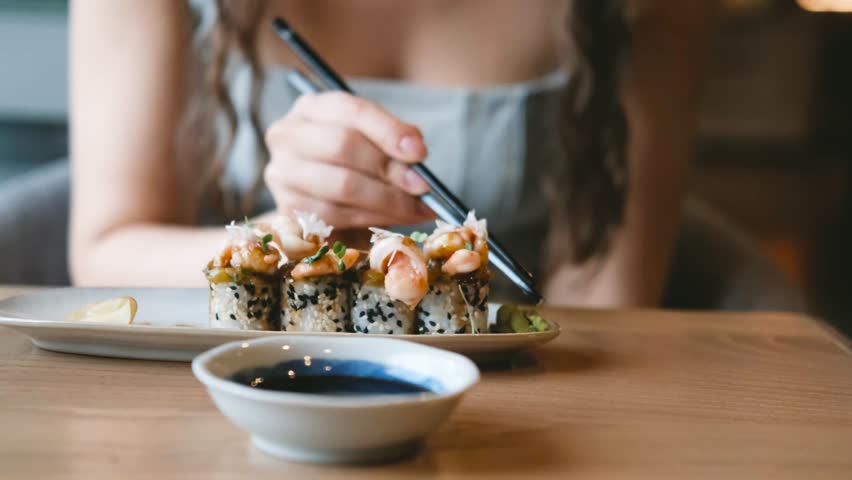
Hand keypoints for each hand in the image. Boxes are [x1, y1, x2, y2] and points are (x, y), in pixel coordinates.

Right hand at [263, 92, 434, 227]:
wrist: (321, 199)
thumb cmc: (352, 163)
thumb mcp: (371, 141)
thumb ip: (393, 142)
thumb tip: (416, 156)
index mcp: (312, 107)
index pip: (351, 110)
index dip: (388, 130)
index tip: (420, 153)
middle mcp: (288, 134)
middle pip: (343, 146)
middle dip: (390, 169)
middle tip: (423, 187)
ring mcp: (282, 173)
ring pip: (342, 185)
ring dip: (388, 201)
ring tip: (417, 208)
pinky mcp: (287, 209)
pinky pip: (337, 216)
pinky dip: (374, 219)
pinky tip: (396, 220)